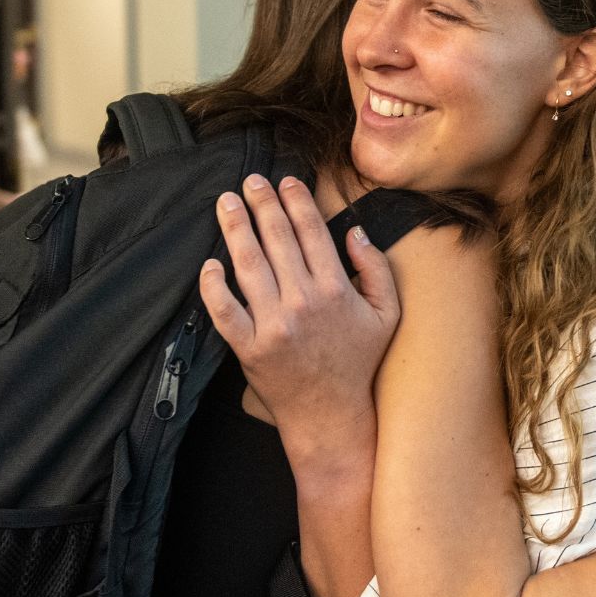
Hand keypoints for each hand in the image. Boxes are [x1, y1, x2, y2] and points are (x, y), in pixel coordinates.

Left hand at [198, 174, 400, 467]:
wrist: (331, 415)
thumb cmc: (358, 363)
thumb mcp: (386, 314)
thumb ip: (376, 269)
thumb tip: (356, 232)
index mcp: (337, 288)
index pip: (312, 231)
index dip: (296, 200)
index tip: (285, 181)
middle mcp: (304, 302)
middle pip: (277, 239)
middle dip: (262, 204)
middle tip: (250, 181)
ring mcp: (274, 325)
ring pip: (249, 265)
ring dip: (235, 229)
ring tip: (226, 202)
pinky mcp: (249, 348)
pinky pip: (225, 311)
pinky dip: (214, 287)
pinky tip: (209, 264)